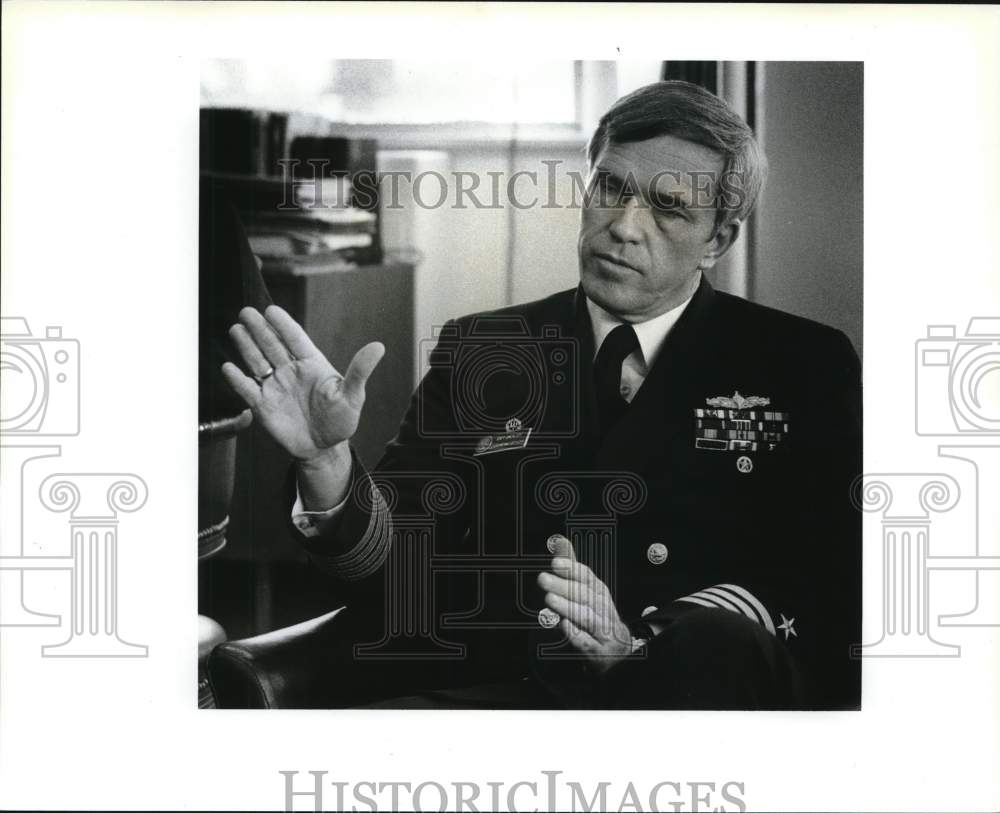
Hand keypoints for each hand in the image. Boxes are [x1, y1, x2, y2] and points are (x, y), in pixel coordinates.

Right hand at [221, 305, 384, 461]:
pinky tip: (229, 368)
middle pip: (272, 345)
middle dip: (259, 329)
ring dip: (246, 346)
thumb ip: (360, 371)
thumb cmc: (340, 419)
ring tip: (236, 329)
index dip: (283, 324)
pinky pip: (248, 389)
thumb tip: (379, 346)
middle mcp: (290, 371)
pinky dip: (238, 380)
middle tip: (246, 312)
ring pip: (258, 361)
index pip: (295, 339)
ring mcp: (275, 386)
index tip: (272, 310)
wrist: (323, 447)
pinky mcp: (263, 405)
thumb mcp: (353, 395)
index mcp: (312, 364)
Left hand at [537, 536, 630, 672]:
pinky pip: (587, 642)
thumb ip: (571, 567)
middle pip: (583, 596)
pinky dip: (576, 634)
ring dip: (568, 608)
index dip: (571, 569)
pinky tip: (564, 626)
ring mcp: (601, 630)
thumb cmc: (598, 614)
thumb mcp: (587, 589)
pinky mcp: (597, 650)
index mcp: (599, 591)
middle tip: (543, 579)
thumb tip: (559, 541)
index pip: (587, 577)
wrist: (617, 648)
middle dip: (563, 587)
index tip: (555, 563)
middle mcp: (602, 608)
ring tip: (550, 600)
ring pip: (586, 617)